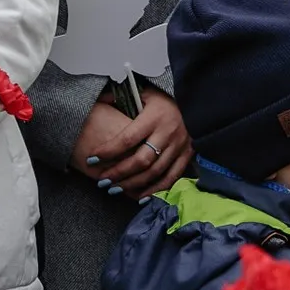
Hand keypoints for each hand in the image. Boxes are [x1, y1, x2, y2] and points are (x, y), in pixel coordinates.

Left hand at [69, 91, 191, 199]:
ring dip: (133, 184)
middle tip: (102, 180)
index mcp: (154, 116)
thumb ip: (122, 97)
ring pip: (155, 172)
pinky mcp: (188, 154)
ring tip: (115, 189)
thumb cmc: (165, 97)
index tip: (92, 159)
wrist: (198, 98)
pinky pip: (172, 177)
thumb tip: (100, 102)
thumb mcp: (145, 92)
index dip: (108, 151)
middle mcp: (168, 132)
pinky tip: (140, 196)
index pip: (127, 138)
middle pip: (141, 160)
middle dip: (119, 173)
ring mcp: (180, 145)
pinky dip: (156, 189)